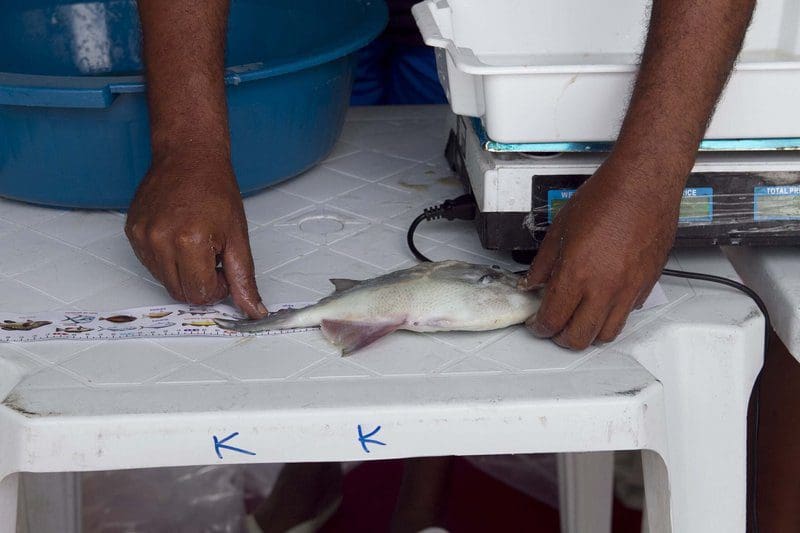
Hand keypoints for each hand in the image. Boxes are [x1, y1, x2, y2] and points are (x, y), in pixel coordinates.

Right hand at [125, 153, 266, 318]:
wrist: (188, 156)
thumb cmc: (215, 189)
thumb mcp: (238, 237)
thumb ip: (243, 279)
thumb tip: (253, 310)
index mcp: (190, 241)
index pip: (201, 295)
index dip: (217, 287)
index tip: (223, 267)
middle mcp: (160, 240)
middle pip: (181, 293)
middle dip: (201, 282)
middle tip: (212, 254)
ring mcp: (143, 237)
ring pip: (165, 281)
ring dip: (184, 271)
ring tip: (196, 242)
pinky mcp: (132, 233)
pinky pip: (151, 265)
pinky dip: (168, 259)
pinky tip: (179, 235)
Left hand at [519, 155, 682, 349]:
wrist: (644, 184)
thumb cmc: (605, 197)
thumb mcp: (560, 228)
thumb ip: (544, 262)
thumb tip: (532, 281)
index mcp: (576, 273)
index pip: (552, 320)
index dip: (540, 327)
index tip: (536, 323)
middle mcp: (604, 288)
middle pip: (579, 338)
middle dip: (561, 337)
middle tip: (554, 326)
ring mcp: (628, 289)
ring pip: (606, 334)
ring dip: (588, 332)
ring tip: (578, 318)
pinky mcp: (646, 285)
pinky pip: (627, 314)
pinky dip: (611, 315)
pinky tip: (602, 300)